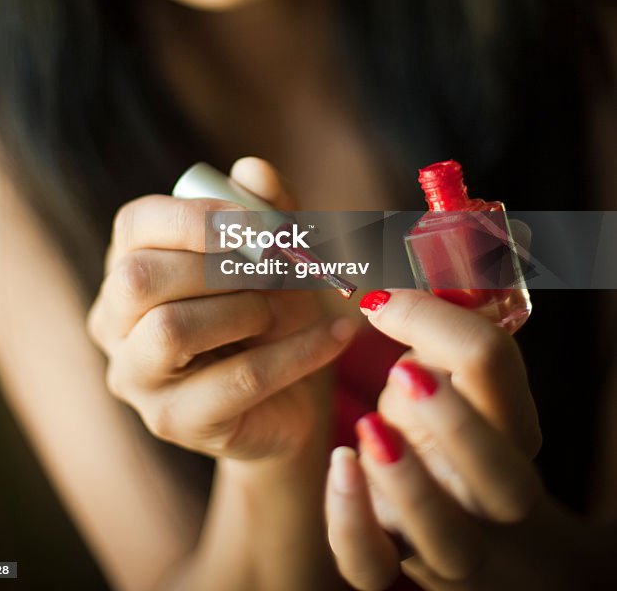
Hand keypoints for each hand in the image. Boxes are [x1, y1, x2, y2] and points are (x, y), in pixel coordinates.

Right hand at [86, 157, 354, 461]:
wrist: (294, 397)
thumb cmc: (272, 311)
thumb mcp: (277, 253)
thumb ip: (267, 208)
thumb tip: (251, 170)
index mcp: (128, 265)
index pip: (134, 224)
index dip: (195, 216)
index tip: (258, 222)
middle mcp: (114, 322)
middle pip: (140, 278)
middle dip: (220, 264)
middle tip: (281, 265)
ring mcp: (136, 378)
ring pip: (171, 330)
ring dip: (248, 308)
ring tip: (290, 307)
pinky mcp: (174, 422)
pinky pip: (236, 380)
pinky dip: (297, 351)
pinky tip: (337, 335)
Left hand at [325, 289, 592, 588]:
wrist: (466, 516)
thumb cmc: (450, 422)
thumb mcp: (452, 372)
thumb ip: (436, 328)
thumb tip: (388, 288)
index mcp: (512, 426)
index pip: (496, 373)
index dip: (443, 327)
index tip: (383, 302)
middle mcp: (493, 493)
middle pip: (501, 479)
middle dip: (458, 425)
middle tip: (406, 373)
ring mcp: (449, 538)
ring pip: (445, 535)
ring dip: (408, 480)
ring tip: (370, 427)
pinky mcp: (396, 558)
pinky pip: (374, 563)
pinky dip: (352, 521)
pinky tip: (340, 467)